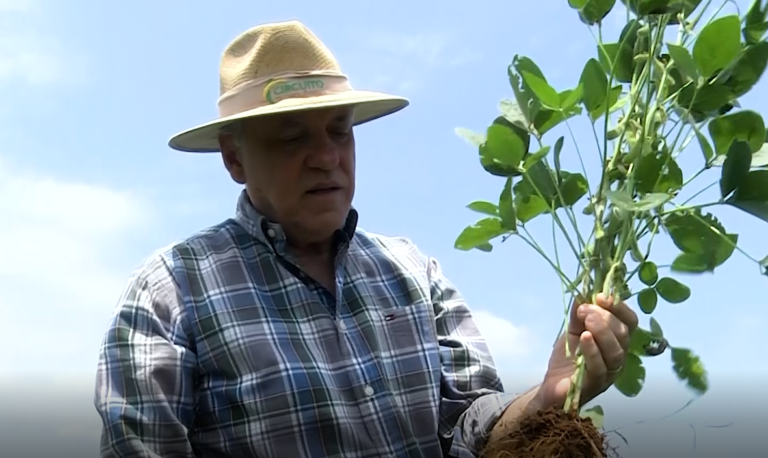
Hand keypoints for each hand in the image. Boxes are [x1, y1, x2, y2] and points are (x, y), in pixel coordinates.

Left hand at [537, 293, 638, 408]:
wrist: (552, 385)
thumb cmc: (568, 357)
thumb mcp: (573, 328)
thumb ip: (579, 312)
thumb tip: (583, 291)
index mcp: (617, 340)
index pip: (630, 322)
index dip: (620, 307)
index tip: (601, 296)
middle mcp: (618, 356)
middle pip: (623, 334)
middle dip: (605, 317)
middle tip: (585, 310)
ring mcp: (609, 372)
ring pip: (615, 351)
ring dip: (602, 330)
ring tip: (586, 319)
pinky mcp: (594, 384)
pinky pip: (600, 367)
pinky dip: (593, 350)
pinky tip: (584, 338)